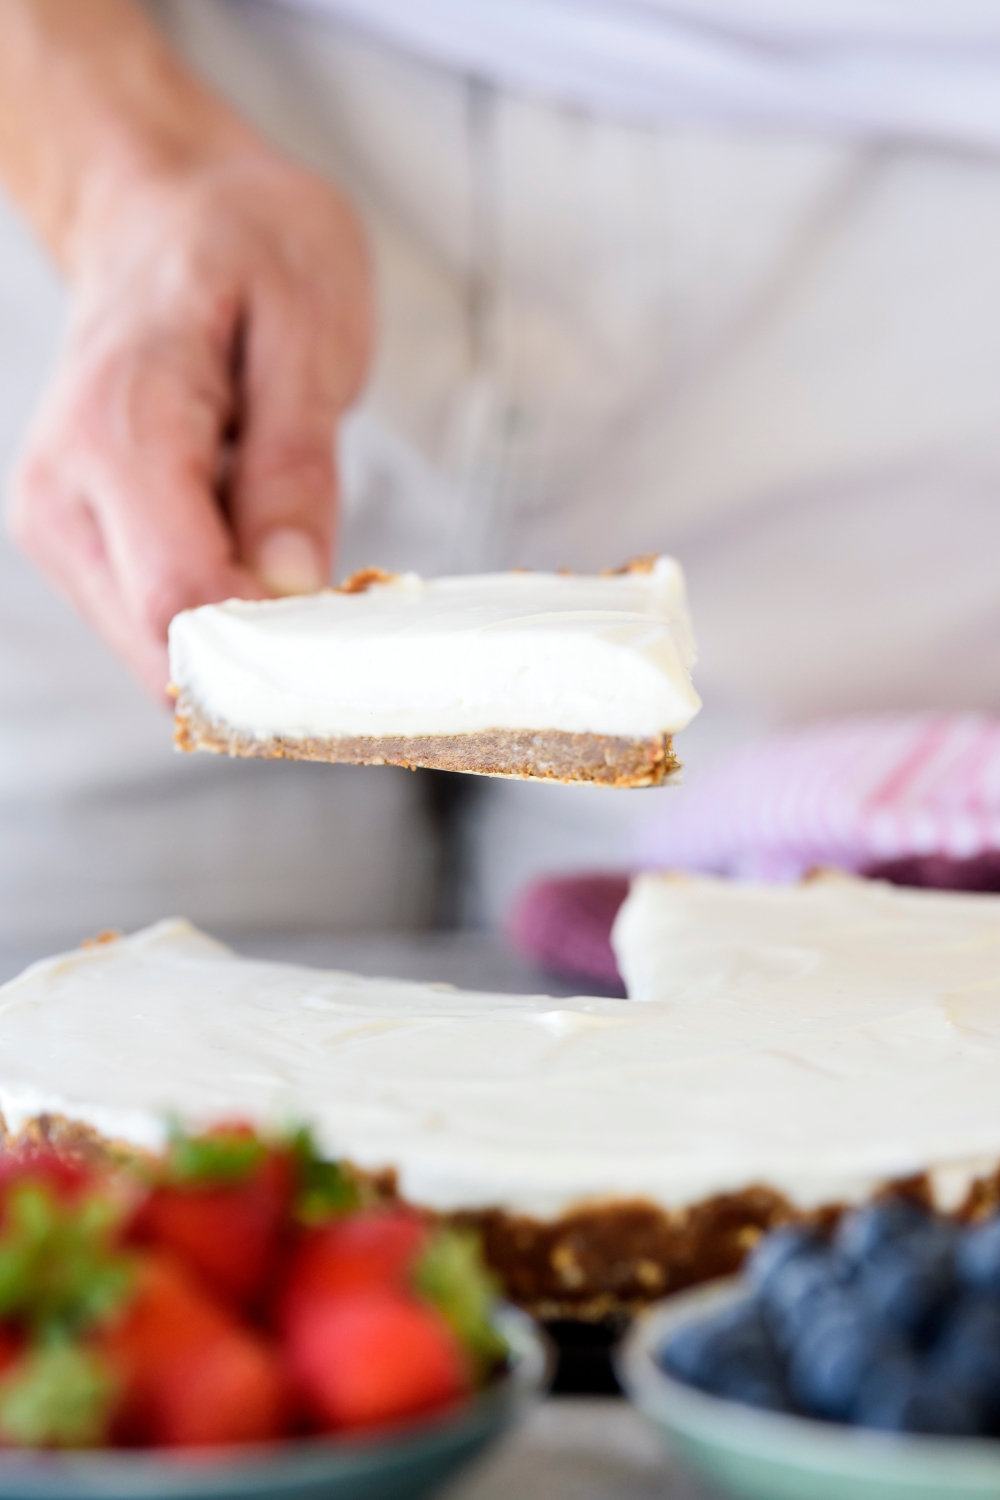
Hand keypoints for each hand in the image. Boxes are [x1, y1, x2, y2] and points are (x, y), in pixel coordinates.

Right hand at [8, 148, 371, 698]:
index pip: (179, 595)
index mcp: (119, 427)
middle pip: (162, 644)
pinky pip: (158, 622)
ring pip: (158, 651)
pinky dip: (222, 617)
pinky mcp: (82, 545)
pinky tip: (263, 562)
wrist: (164, 214)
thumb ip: (296, 459)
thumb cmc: (240, 244)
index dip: (270, 640)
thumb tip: (291, 580)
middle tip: (343, 611)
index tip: (346, 633)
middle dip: (261, 653)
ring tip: (301, 562)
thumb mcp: (306, 322)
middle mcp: (65, 493)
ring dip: (243, 638)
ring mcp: (63, 526)